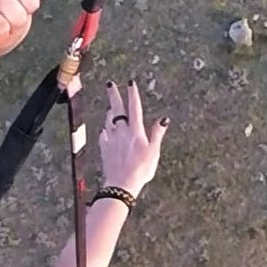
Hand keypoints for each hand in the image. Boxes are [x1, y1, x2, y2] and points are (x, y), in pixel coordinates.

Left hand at [97, 81, 167, 197]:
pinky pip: (103, 135)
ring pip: (108, 121)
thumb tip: (164, 119)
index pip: (134, 108)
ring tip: (111, 107)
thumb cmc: (141, 170)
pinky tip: (105, 130)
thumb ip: (157, 134)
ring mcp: (111, 140)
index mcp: (135, 131)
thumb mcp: (153, 152)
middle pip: (117, 109)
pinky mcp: (104, 149)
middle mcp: (122, 132)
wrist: (121, 184)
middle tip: (110, 84)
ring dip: (110, 112)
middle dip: (114, 95)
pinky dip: (105, 130)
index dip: (132, 94)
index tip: (130, 82)